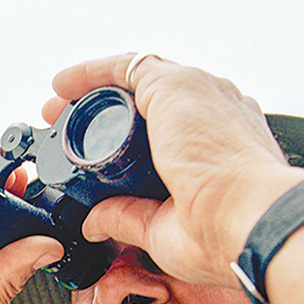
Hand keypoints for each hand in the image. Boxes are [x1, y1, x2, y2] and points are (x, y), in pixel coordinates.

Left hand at [45, 53, 303, 286]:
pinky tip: (62, 84)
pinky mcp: (176, 86)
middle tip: (64, 125)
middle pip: (148, 103)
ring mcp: (199, 95)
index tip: (91, 153)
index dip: (123, 137)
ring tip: (56, 107)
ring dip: (91, 92)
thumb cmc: (222, 235)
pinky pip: (125, 68)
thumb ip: (125, 217)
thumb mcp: (160, 229)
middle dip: (101, 111)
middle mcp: (215, 113)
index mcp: (219, 146)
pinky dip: (91, 73)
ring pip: (135, 83)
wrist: (247, 223)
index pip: (167, 130)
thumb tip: (94, 222)